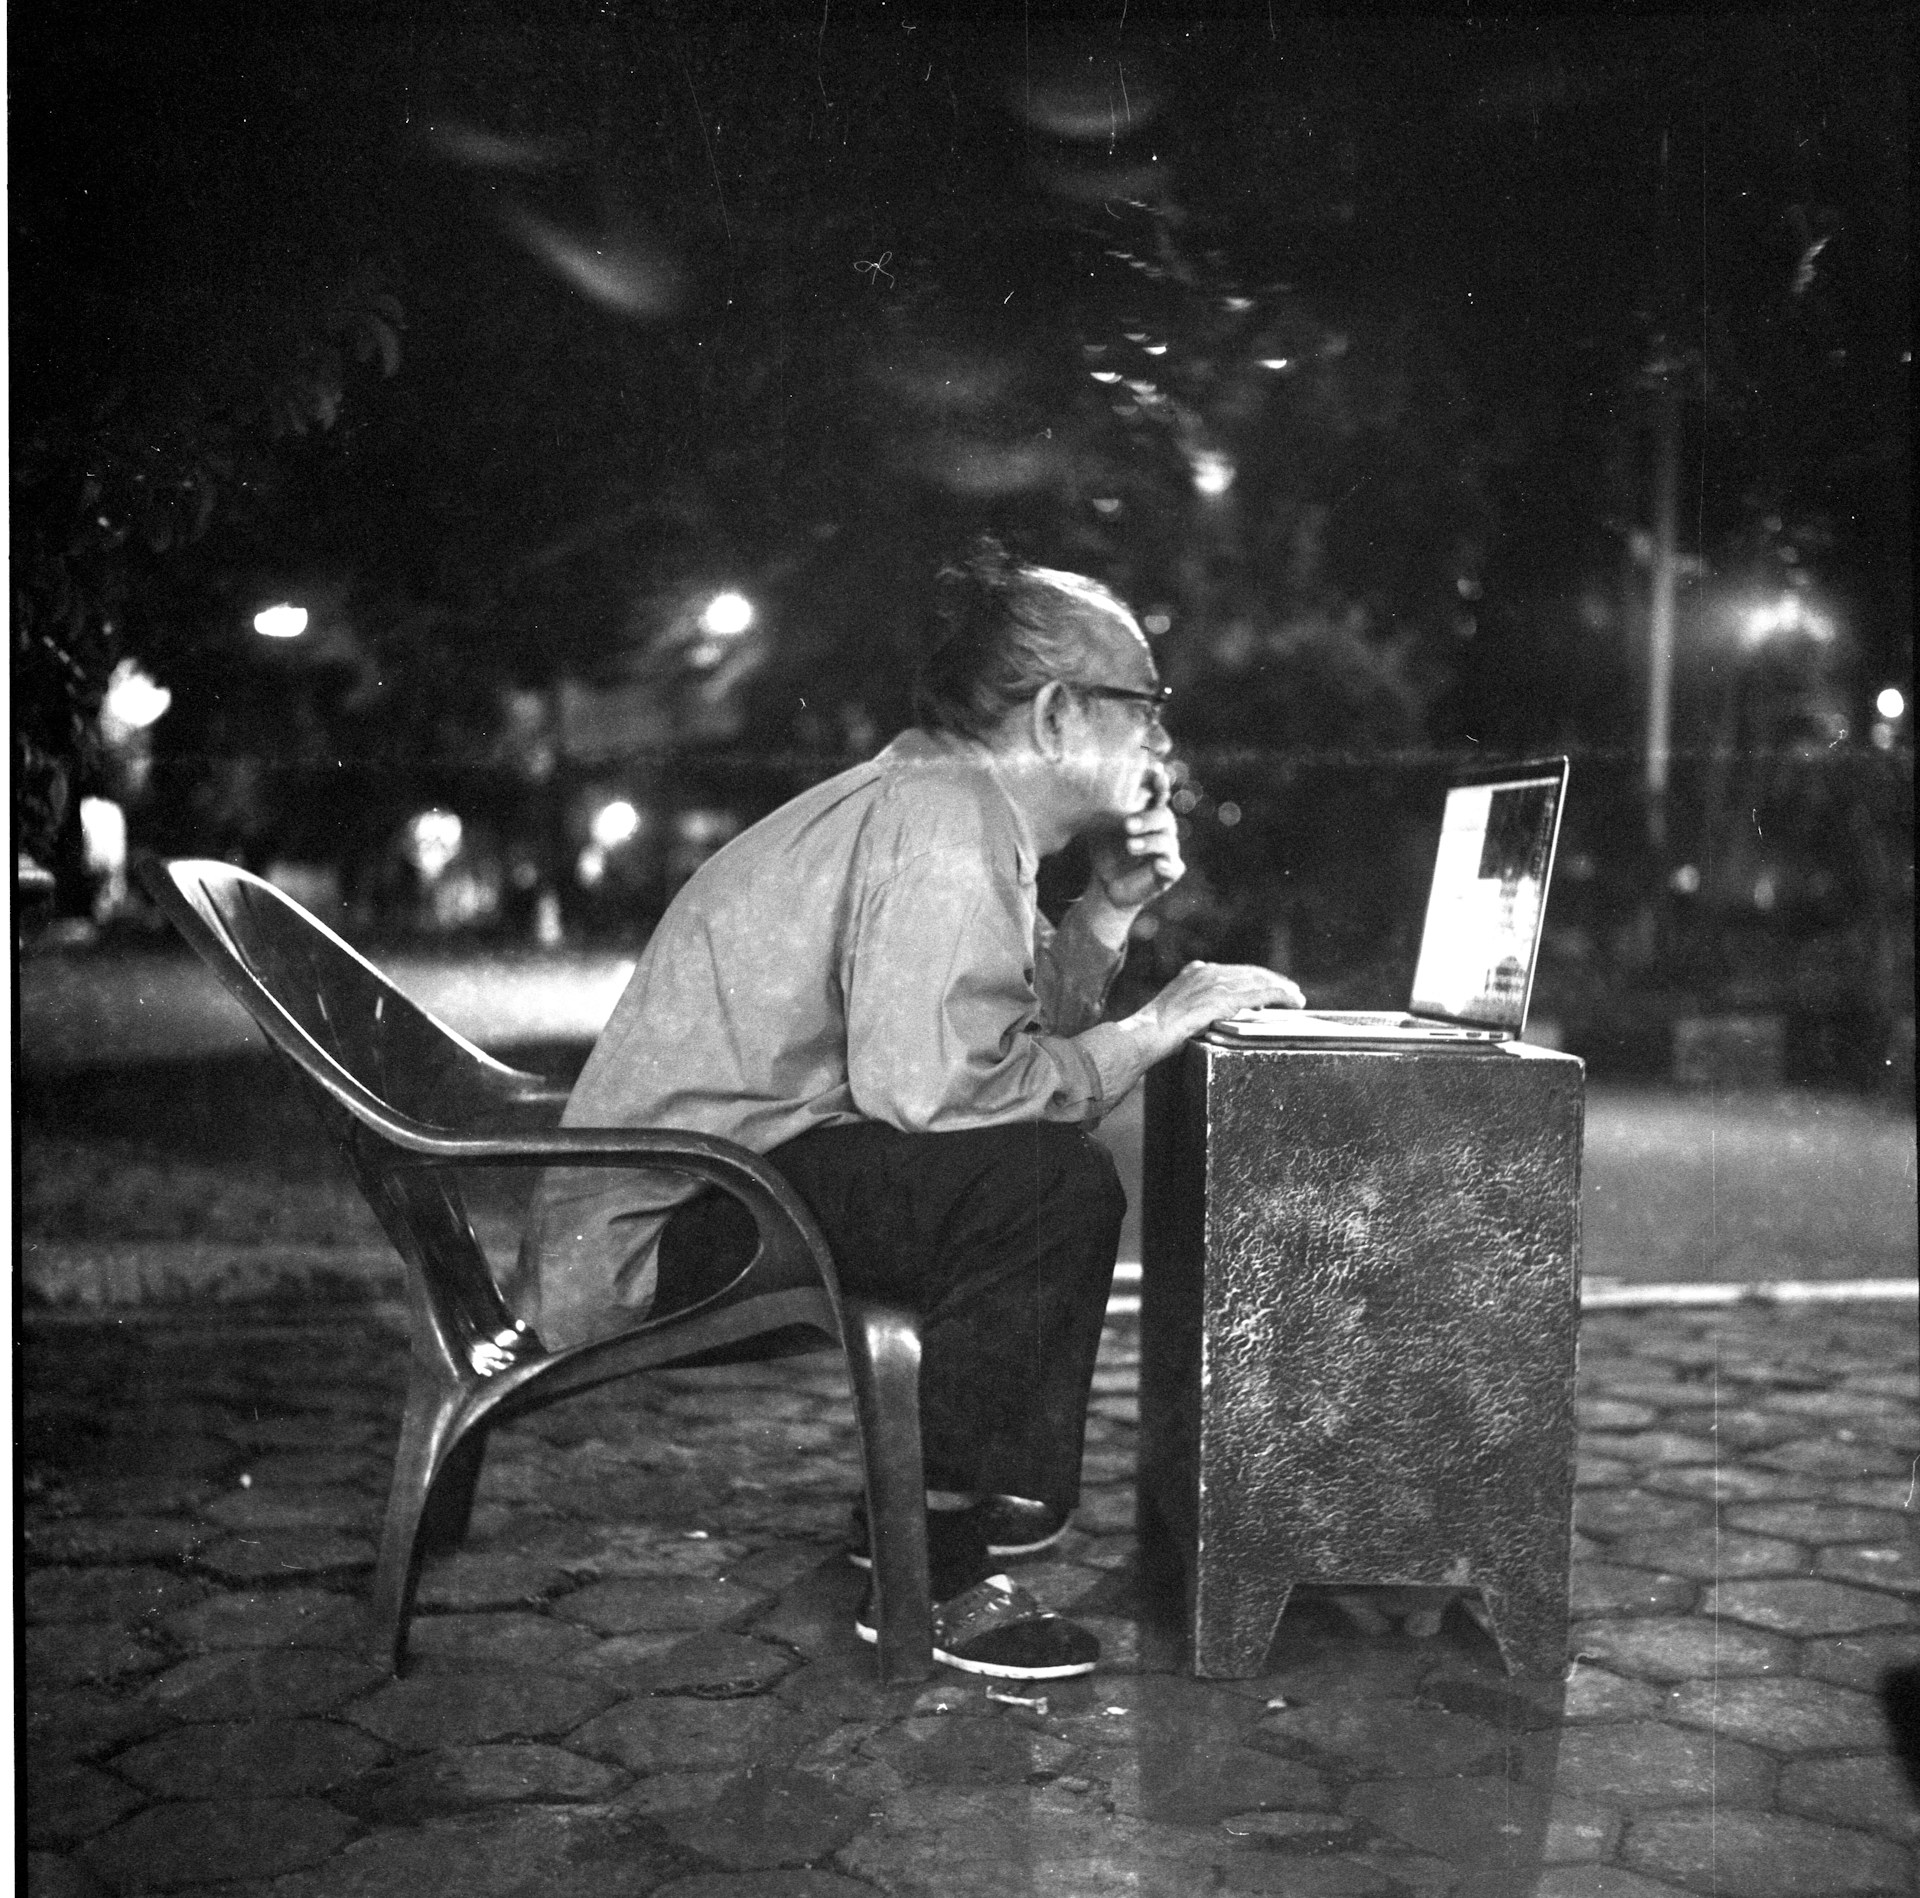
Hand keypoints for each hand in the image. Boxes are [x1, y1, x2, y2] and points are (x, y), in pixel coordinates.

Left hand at [1088, 765, 1182, 912]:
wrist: (1106, 886)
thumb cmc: (1106, 851)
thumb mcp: (1099, 828)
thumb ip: (1098, 809)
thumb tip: (1082, 787)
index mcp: (1148, 813)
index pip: (1158, 794)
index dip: (1159, 782)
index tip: (1154, 771)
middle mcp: (1163, 829)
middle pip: (1164, 816)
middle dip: (1147, 819)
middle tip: (1127, 825)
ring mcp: (1169, 850)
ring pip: (1167, 841)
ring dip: (1149, 842)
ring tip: (1130, 846)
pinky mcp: (1170, 872)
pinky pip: (1174, 867)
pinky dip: (1167, 865)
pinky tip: (1158, 864)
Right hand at [1146, 959, 1305, 1044]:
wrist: (1145, 1033)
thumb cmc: (1156, 1031)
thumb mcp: (1179, 1010)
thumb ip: (1199, 1006)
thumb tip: (1218, 1013)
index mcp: (1196, 972)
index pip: (1236, 971)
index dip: (1257, 978)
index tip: (1271, 986)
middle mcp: (1208, 972)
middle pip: (1251, 973)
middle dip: (1274, 982)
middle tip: (1292, 992)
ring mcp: (1216, 984)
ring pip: (1259, 981)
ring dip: (1282, 989)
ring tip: (1297, 998)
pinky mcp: (1223, 999)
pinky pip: (1261, 994)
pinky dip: (1281, 996)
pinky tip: (1293, 1001)